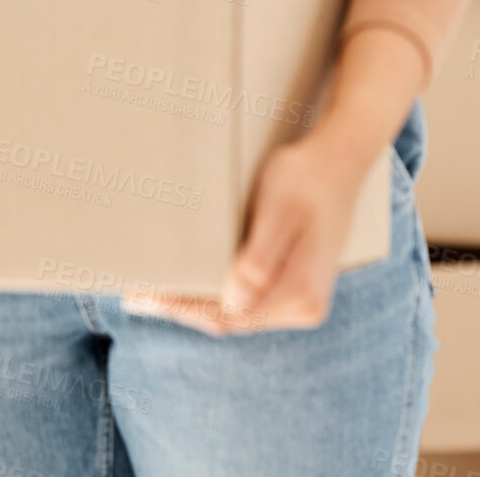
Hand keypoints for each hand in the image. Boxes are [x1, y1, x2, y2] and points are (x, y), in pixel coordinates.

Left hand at [123, 132, 369, 334]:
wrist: (341, 159)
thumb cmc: (308, 178)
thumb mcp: (280, 211)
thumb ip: (260, 260)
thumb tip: (232, 301)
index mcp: (301, 294)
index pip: (230, 316)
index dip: (183, 308)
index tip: (146, 295)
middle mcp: (305, 307)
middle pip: (231, 320)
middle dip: (184, 308)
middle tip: (138, 296)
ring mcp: (302, 299)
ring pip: (237, 313)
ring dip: (197, 302)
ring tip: (156, 292)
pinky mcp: (295, 285)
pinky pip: (248, 300)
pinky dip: (216, 294)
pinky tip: (193, 283)